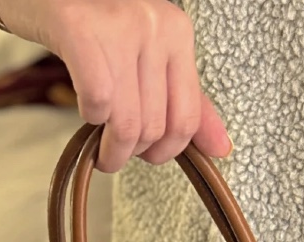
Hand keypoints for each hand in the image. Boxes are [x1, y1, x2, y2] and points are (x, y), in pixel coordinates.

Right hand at [0, 0, 231, 170]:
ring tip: (99, 149)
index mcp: (177, 33)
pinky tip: (85, 112)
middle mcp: (155, 26)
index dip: (166, 150)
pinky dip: (89, 118)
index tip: (145, 154)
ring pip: (127, 123)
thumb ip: (186, 102)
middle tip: (113, 151)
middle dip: (132, 152)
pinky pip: (98, 101)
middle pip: (155, 127)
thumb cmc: (95, 27)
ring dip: (110, 150)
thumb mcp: (148, 58)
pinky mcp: (81, 30)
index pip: (186, 118)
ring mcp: (120, 26)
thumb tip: (222, 149)